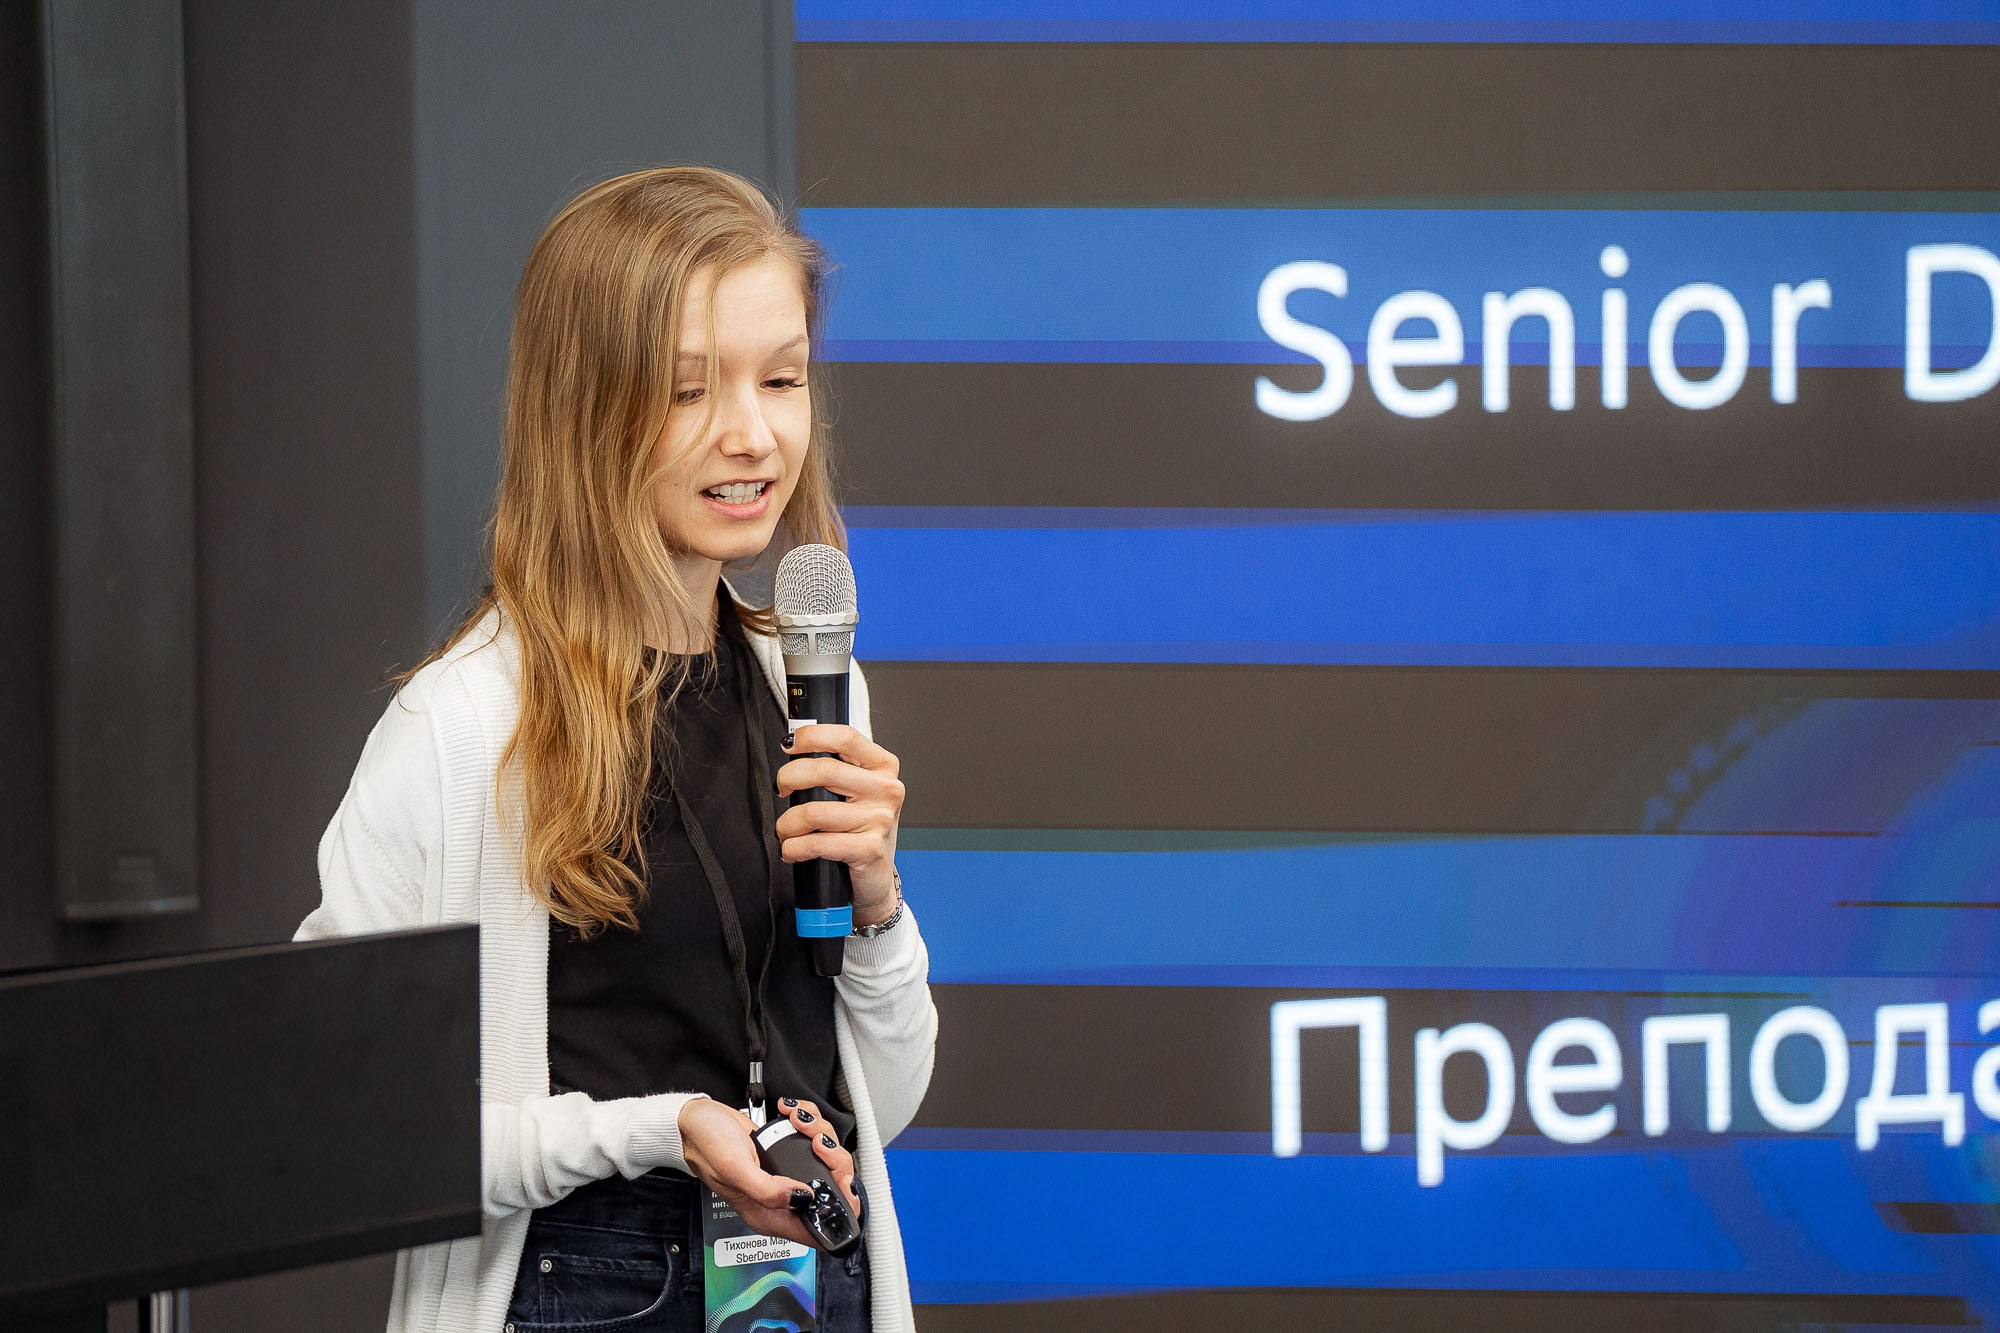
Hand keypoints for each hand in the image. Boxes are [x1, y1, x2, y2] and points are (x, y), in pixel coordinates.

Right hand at [676, 1098, 861, 1247]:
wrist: (697, 1119)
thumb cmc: (706, 1144)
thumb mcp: (734, 1169)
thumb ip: (767, 1190)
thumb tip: (804, 1197)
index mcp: (768, 1216)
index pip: (817, 1229)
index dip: (838, 1209)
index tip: (839, 1181)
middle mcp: (780, 1199)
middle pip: (830, 1189)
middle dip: (832, 1161)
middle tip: (817, 1141)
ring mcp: (785, 1176)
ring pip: (825, 1160)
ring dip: (820, 1133)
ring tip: (798, 1121)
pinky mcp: (786, 1154)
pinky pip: (813, 1139)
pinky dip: (810, 1122)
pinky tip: (792, 1115)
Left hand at [775, 724, 903, 926]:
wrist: (876, 877)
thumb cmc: (860, 830)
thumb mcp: (857, 791)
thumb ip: (835, 767)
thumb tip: (793, 746)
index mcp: (883, 767)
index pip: (846, 737)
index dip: (811, 736)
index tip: (789, 743)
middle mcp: (886, 790)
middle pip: (824, 770)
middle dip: (788, 779)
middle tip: (781, 790)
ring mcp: (879, 820)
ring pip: (813, 812)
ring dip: (787, 824)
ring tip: (787, 831)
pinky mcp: (868, 849)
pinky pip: (816, 843)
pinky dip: (794, 848)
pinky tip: (792, 850)